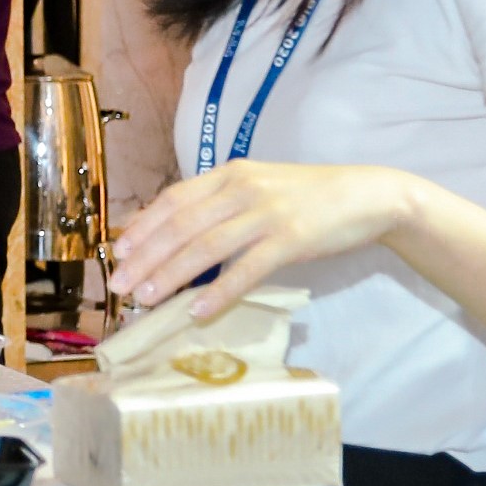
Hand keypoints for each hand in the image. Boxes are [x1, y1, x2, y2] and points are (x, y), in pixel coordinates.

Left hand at [107, 161, 417, 319]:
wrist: (366, 195)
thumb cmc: (308, 197)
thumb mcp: (259, 189)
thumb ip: (222, 205)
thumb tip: (179, 234)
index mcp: (231, 175)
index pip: (174, 199)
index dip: (143, 226)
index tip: (118, 251)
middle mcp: (243, 189)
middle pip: (182, 224)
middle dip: (147, 256)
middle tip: (120, 284)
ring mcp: (267, 213)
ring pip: (207, 246)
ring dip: (172, 274)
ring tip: (146, 298)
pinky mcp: (292, 238)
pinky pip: (247, 268)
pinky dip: (221, 290)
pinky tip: (198, 310)